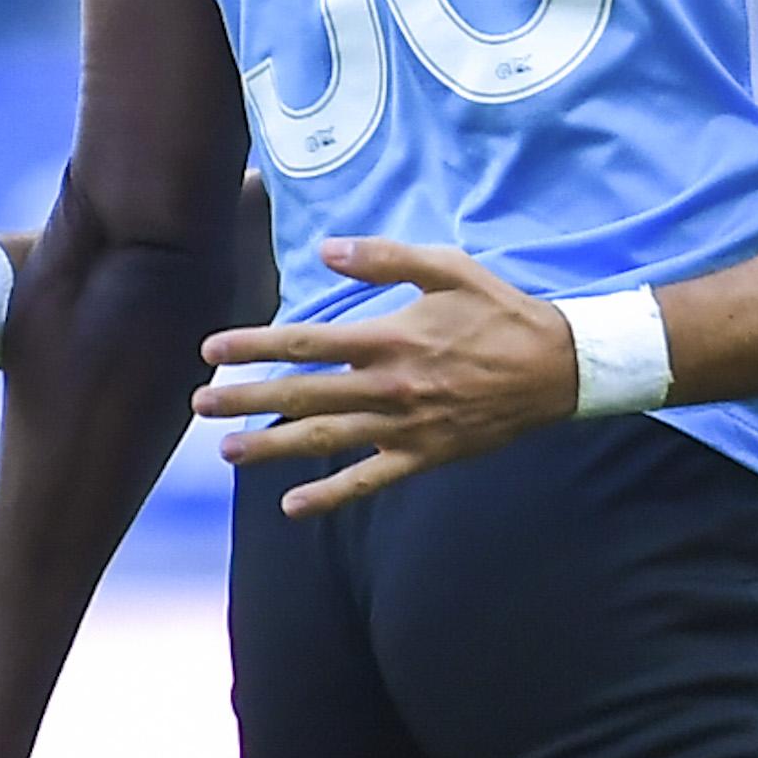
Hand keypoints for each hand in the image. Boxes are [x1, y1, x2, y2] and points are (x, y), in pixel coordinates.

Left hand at [189, 236, 579, 517]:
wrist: (557, 368)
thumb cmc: (500, 312)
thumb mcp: (448, 267)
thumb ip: (385, 258)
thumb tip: (327, 251)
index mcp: (390, 337)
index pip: (305, 342)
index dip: (254, 346)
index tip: (211, 350)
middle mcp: (389, 386)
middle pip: (303, 395)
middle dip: (247, 400)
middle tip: (200, 405)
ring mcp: (405, 427)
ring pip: (325, 440)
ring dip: (272, 447)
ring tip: (227, 451)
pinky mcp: (424, 456)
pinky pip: (369, 481)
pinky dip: (330, 497)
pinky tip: (292, 506)